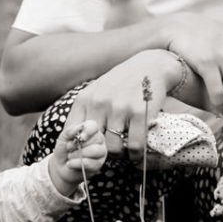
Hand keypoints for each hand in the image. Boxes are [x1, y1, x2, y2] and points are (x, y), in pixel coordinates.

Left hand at [48, 118, 107, 194]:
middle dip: (80, 144)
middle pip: (97, 138)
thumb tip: (80, 127)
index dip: (87, 130)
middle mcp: (98, 141)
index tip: (80, 137)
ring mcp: (100, 153)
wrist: (60, 166)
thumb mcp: (63, 137)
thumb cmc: (64, 149)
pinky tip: (70, 163)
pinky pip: (91, 163)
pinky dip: (78, 163)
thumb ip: (70, 130)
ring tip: (70, 156)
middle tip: (69, 148)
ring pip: (95, 150)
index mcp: (91, 131)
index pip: (94, 126)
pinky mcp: (98, 165)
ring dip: (79, 154)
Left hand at [62, 50, 178, 161]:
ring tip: (123, 152)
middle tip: (108, 154)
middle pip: (92, 143)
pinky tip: (136, 152)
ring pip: (113, 148)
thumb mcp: (97, 91)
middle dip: (99, 152)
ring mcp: (120, 108)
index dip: (77, 147)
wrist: (151, 66)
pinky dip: (135, 154)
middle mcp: (99, 103)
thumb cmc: (121, 82)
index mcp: (85, 99)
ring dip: (119, 155)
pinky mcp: (140, 113)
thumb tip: (75, 141)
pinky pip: (134, 145)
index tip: (86, 152)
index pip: (72, 133)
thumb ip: (86, 112)